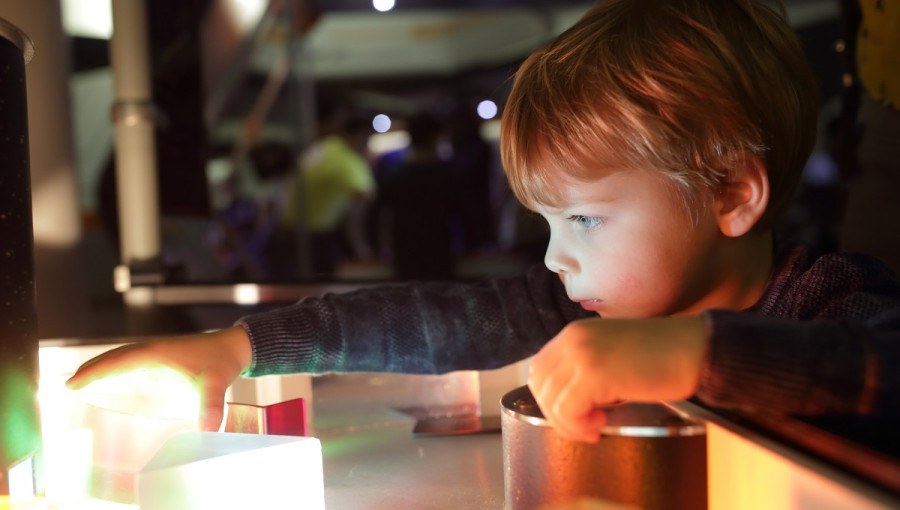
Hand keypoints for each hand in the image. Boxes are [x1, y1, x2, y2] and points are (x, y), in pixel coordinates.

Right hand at [66, 326, 252, 430]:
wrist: (235, 346)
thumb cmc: (222, 361)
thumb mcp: (215, 385)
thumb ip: (210, 407)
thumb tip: (208, 430)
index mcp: (157, 352)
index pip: (118, 361)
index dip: (95, 371)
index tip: (73, 381)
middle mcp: (154, 348)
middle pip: (114, 356)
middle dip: (91, 368)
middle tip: (69, 382)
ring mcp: (158, 350)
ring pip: (123, 356)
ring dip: (103, 365)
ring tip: (83, 378)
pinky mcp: (165, 355)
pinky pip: (134, 359)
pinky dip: (118, 365)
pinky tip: (116, 375)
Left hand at [528, 316, 707, 442]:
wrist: (694, 349)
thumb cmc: (662, 356)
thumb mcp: (611, 352)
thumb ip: (584, 366)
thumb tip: (565, 399)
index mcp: (574, 333)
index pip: (540, 369)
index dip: (551, 397)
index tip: (573, 413)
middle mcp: (572, 339)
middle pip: (541, 387)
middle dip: (557, 414)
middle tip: (585, 426)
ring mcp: (581, 355)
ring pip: (551, 401)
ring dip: (569, 423)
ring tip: (597, 425)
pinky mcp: (593, 375)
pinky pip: (567, 411)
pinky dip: (578, 426)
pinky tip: (601, 424)